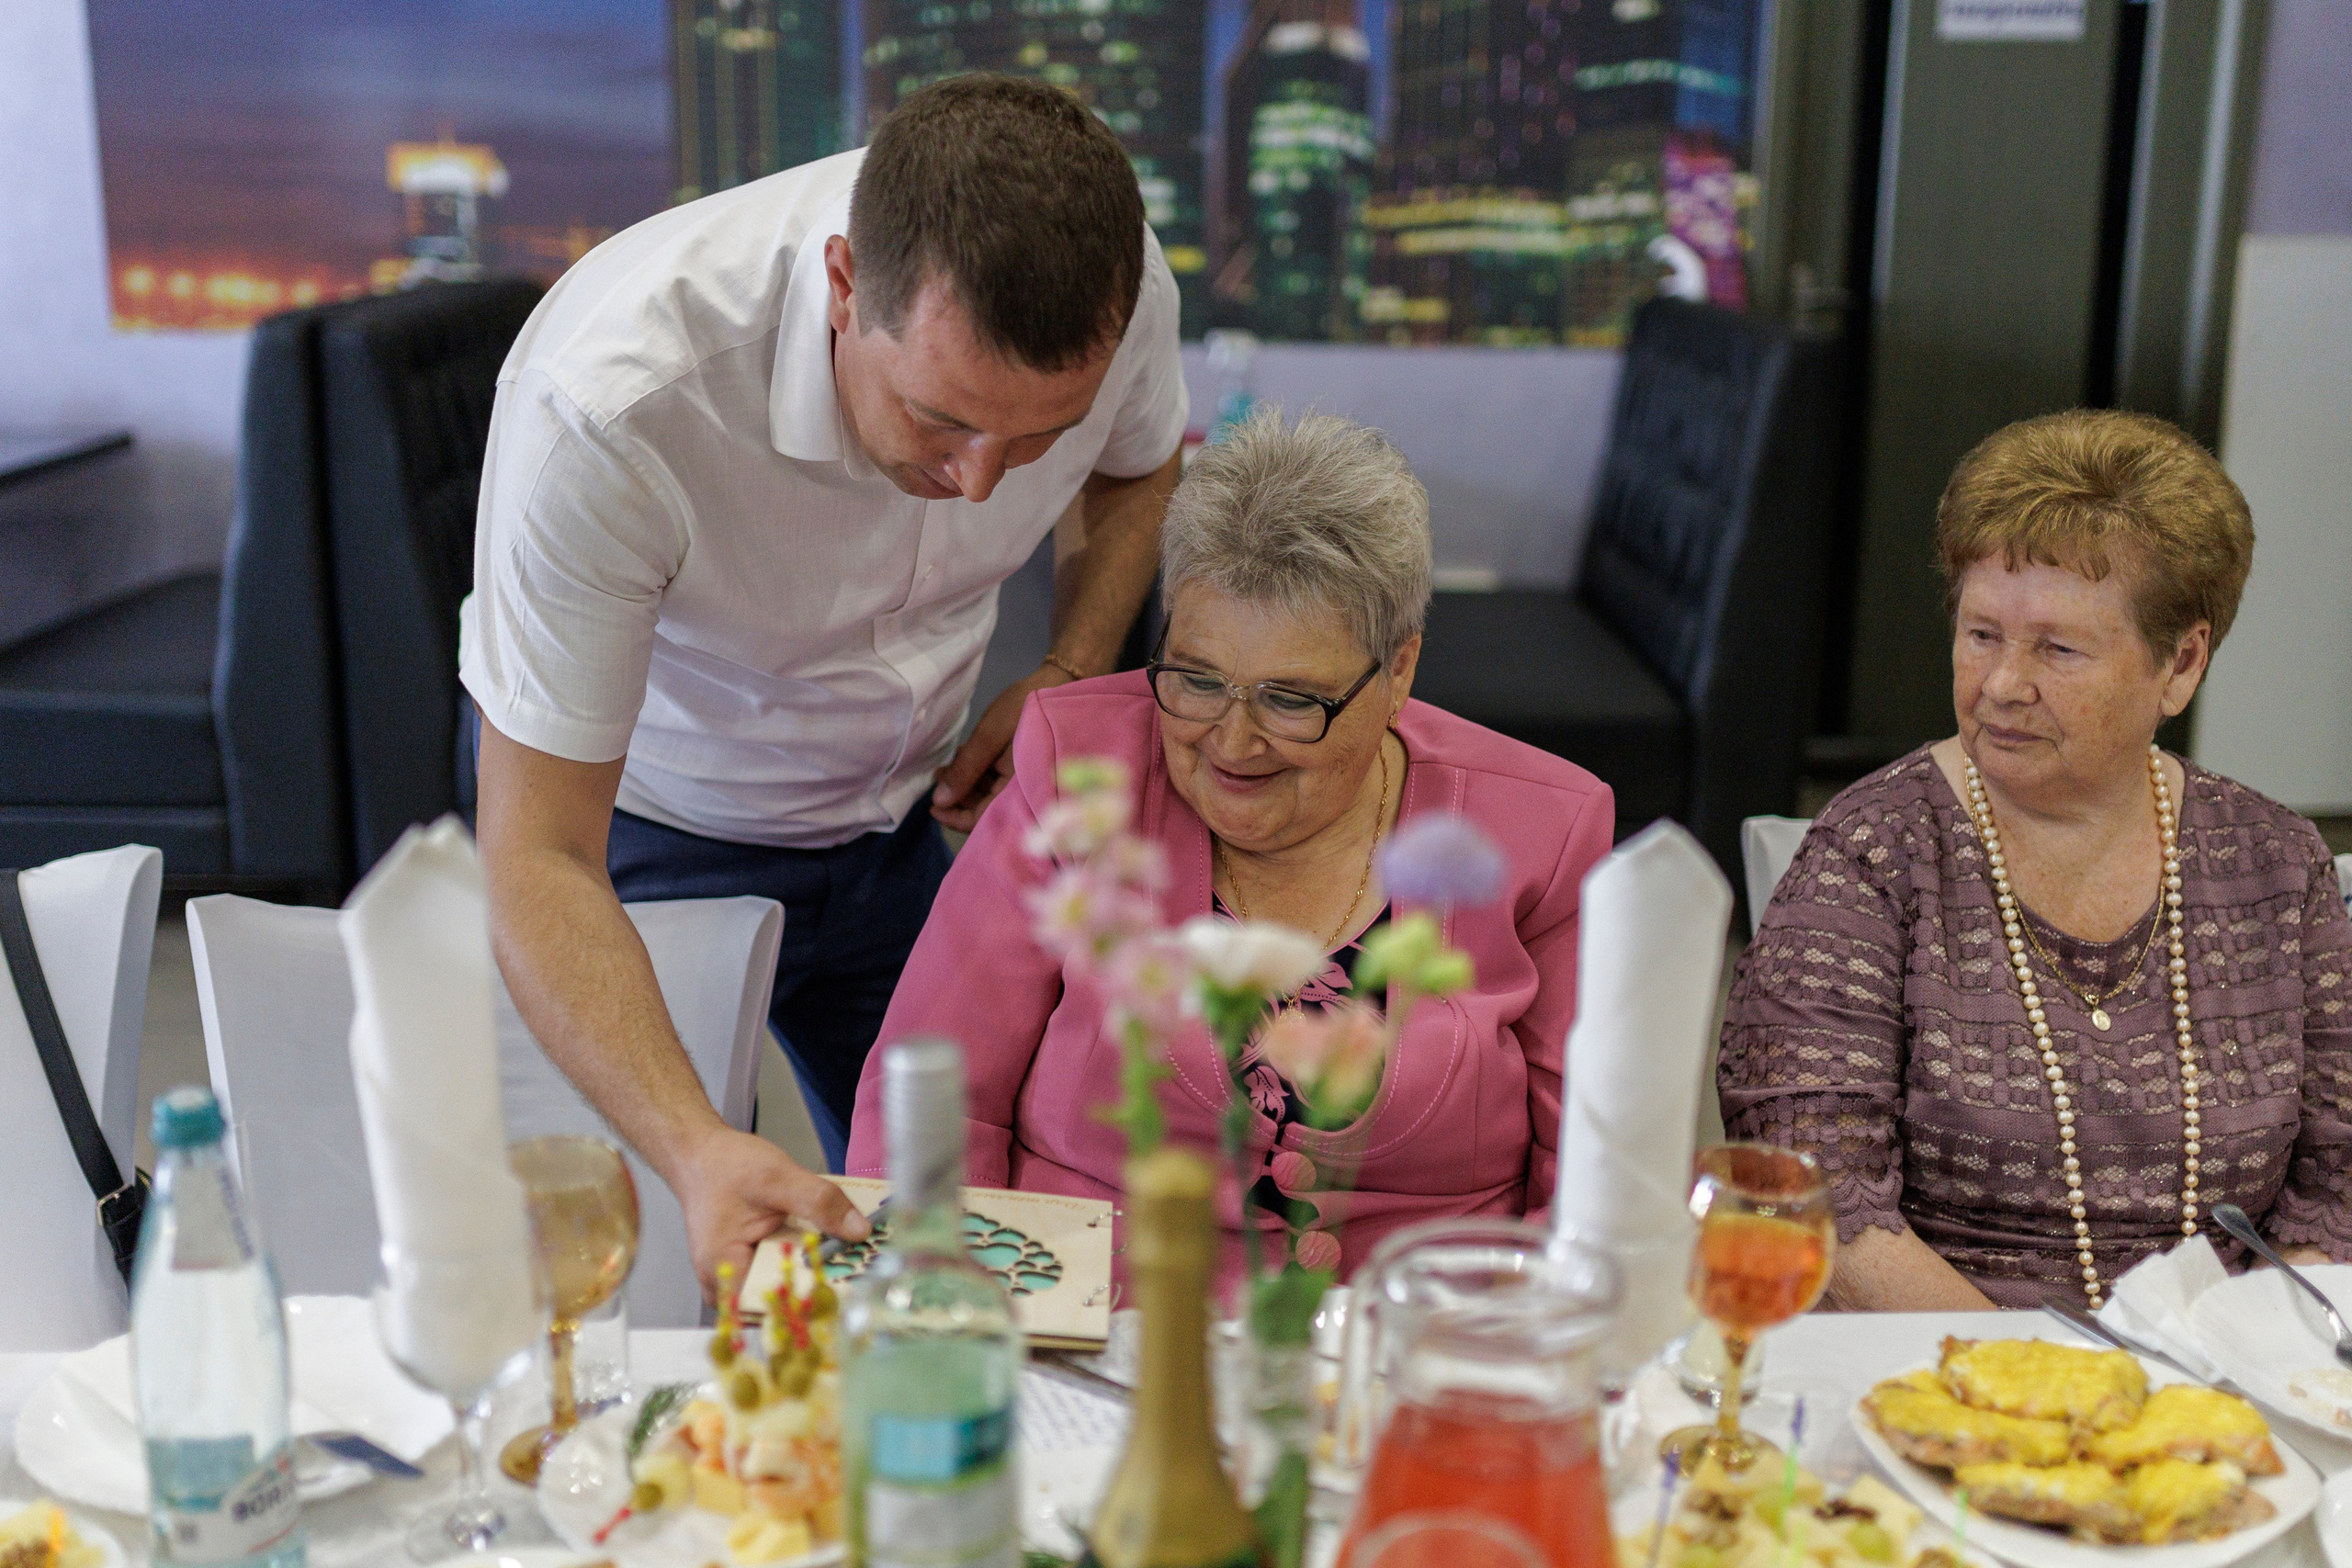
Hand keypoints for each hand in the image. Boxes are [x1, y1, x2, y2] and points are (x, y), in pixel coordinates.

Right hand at [669, 1124, 868, 1303]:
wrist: (702, 1156)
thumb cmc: (726, 1167)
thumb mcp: (778, 1178)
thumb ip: (819, 1203)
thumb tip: (860, 1231)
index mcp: (725, 1270)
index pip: (774, 1307)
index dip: (814, 1304)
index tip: (850, 1292)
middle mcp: (724, 1286)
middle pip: (781, 1303)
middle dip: (821, 1289)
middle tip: (860, 1276)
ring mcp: (733, 1280)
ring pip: (782, 1290)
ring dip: (814, 1276)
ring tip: (851, 1262)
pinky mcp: (745, 1270)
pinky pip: (778, 1275)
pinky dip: (802, 1263)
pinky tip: (827, 1249)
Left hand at [931, 662, 1077, 832]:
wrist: (1056, 685)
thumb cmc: (1023, 710)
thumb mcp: (988, 738)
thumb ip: (964, 771)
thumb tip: (939, 802)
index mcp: (1019, 791)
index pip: (982, 820)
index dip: (954, 817)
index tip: (932, 807)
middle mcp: (1022, 792)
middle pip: (984, 809)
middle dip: (957, 797)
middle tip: (938, 775)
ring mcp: (1021, 780)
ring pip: (988, 794)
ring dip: (965, 784)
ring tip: (947, 766)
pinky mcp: (1020, 768)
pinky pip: (997, 780)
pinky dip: (978, 774)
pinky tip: (966, 757)